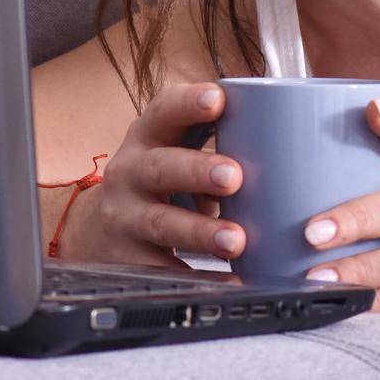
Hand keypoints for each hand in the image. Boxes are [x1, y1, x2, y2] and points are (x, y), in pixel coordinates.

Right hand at [57, 81, 248, 268]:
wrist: (96, 230)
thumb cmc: (157, 180)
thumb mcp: (172, 150)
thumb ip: (214, 144)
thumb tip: (283, 148)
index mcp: (148, 136)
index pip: (164, 110)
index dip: (189, 102)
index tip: (217, 98)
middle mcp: (131, 172)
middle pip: (161, 167)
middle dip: (198, 170)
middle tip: (234, 176)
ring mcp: (124, 216)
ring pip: (160, 222)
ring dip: (200, 231)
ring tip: (236, 240)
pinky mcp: (127, 258)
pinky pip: (162, 270)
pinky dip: (196, 277)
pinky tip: (226, 280)